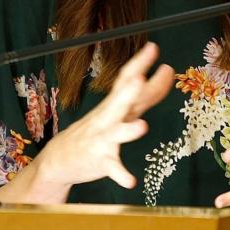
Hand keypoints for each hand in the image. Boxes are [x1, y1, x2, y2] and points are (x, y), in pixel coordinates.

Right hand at [0, 42, 173, 202]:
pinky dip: (121, 174)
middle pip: (119, 102)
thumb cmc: (97, 130)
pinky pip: (113, 167)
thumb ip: (147, 93)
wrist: (60, 158)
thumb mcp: (120, 109)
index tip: (153, 48)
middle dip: (129, 91)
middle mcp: (108, 118)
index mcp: (114, 104)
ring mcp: (103, 139)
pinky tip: (131, 181)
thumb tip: (169, 71)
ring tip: (142, 127)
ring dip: (128, 130)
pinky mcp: (101, 161)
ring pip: (116, 132)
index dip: (139, 64)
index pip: (126, 79)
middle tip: (140, 78)